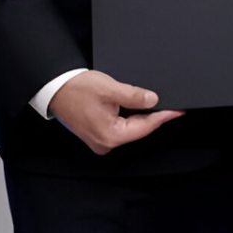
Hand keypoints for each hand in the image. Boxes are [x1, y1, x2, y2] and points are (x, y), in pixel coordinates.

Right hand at [47, 70, 182, 155]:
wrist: (55, 88)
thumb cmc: (76, 89)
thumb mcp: (111, 89)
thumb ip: (135, 96)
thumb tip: (154, 100)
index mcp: (110, 135)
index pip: (145, 127)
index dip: (163, 116)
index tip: (178, 111)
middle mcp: (105, 143)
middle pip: (138, 129)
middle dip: (153, 116)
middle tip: (169, 104)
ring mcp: (100, 141)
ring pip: (129, 128)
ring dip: (140, 116)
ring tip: (151, 102)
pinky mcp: (97, 135)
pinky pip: (119, 127)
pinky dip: (128, 117)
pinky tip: (134, 107)